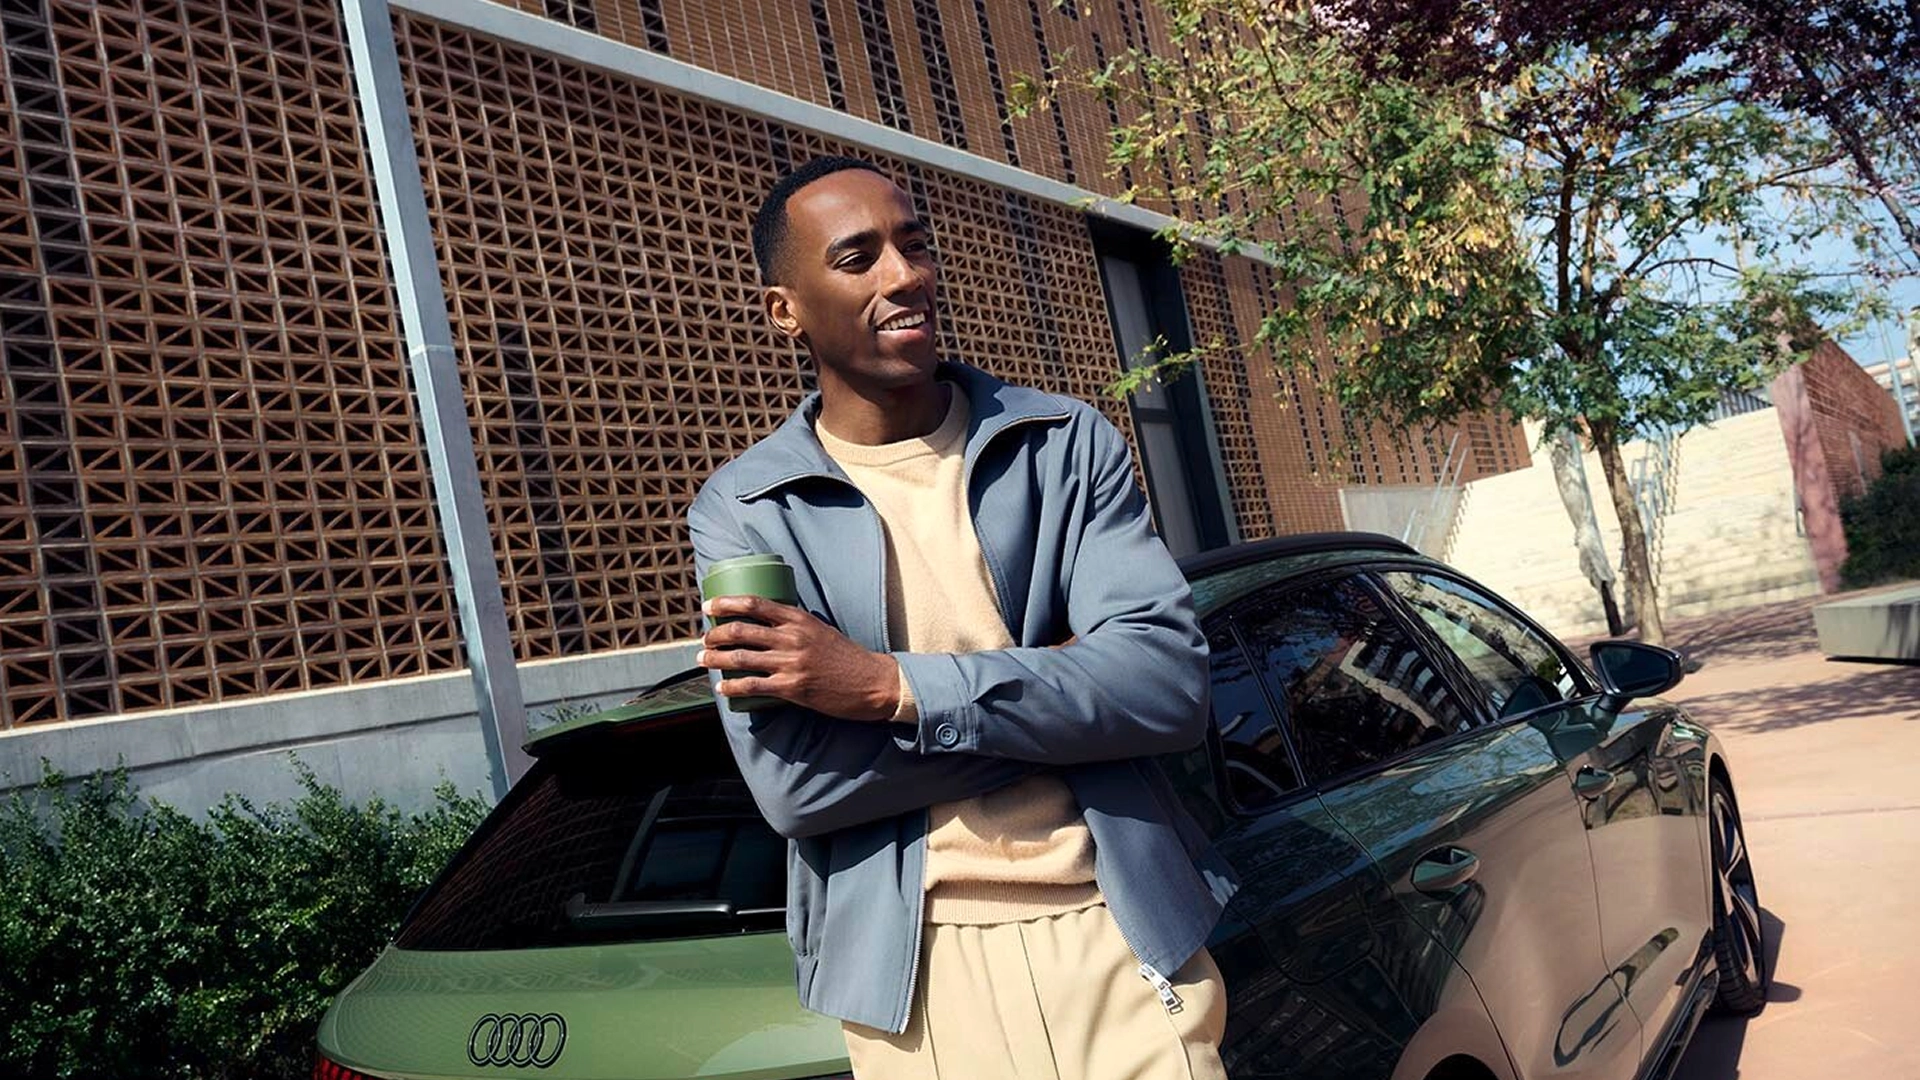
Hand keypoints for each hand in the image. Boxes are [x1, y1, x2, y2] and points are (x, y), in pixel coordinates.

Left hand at [698, 595, 900, 720]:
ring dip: (714, 659)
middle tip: (704, 639)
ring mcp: (790, 663)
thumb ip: (795, 626)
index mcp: (798, 619)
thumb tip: (767, 625)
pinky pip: (752, 685)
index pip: (754, 604)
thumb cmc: (846, 656)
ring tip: (703, 659)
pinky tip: (721, 687)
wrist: (872, 682)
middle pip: (740, 630)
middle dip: (714, 634)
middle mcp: (792, 638)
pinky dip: (731, 686)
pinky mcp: (791, 688)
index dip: (725, 603)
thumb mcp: (820, 629)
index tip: (708, 606)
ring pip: (739, 658)